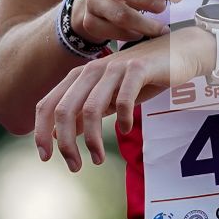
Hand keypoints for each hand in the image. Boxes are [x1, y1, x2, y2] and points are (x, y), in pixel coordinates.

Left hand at [34, 27, 215, 171]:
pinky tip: (126, 129)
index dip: (42, 131)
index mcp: (79, 76)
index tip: (45, 157)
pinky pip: (124, 99)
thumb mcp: (108, 98)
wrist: (177, 52)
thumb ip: (84, 114)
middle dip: (66, 143)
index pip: (48, 104)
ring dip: (92, 139)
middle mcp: (92, 70)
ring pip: (91, 108)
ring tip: (98, 159)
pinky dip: (122, 119)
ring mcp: (114, 68)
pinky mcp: (138, 69)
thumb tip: (58, 137)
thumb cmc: (141, 78)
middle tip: (75, 166)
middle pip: (65, 109)